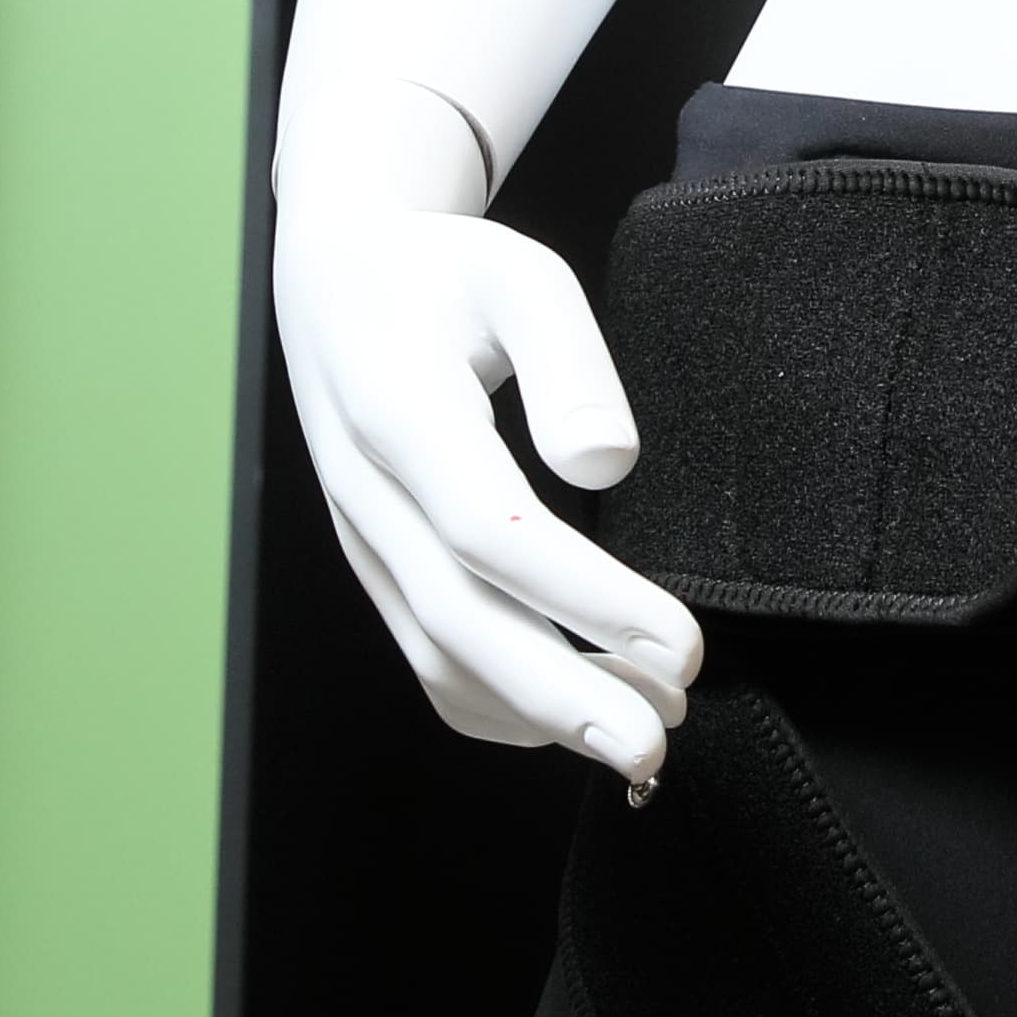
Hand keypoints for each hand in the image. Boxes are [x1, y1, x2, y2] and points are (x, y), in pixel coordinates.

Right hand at [273, 156, 700, 782]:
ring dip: (541, 713)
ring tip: (646, 726)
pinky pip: (426, 659)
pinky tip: (570, 714)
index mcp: (401, 413)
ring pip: (440, 659)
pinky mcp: (375, 568)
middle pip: (462, 624)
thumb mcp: (519, 276)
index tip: (680, 639)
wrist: (336, 285)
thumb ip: (568, 363)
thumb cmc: (444, 276)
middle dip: (564, 698)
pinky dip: (497, 708)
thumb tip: (606, 467)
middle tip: (660, 739)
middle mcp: (370, 495)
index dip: (586, 597)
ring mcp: (364, 542)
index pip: (492, 530)